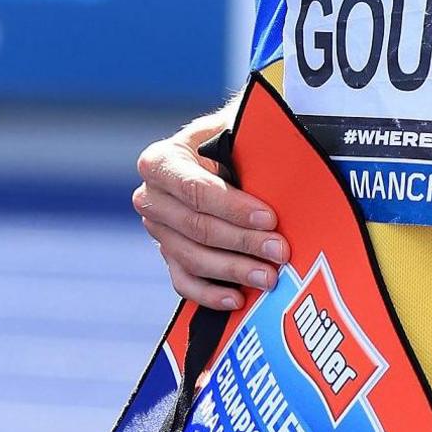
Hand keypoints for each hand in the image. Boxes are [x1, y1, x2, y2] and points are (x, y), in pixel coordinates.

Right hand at [132, 108, 285, 309]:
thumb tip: (281, 169)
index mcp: (162, 161)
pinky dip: (209, 294)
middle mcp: (151, 197)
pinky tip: (237, 299)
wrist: (223, 153)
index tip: (268, 218)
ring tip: (269, 277)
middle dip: (242, 242)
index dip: (232, 207)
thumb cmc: (236, 140)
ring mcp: (158, 230)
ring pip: (192, 257)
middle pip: (196, 227)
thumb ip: (250, 147)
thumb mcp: (240, 131)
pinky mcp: (169, 255)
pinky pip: (183, 281)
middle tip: (280, 251)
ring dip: (233, 270)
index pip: (195, 189)